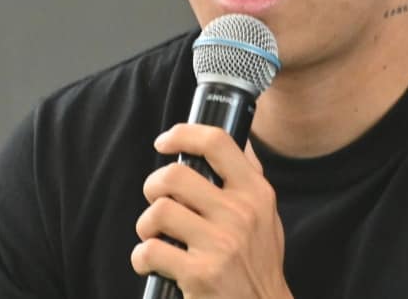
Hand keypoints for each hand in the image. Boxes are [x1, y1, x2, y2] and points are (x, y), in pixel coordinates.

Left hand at [132, 124, 291, 298]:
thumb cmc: (258, 265)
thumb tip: (229, 144)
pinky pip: (150, 250)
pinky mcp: (200, 273)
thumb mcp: (266, 217)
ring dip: (145, 225)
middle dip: (153, 187)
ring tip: (154, 236)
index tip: (165, 142)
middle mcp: (240, 214)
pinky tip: (151, 263)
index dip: (183, 134)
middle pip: (175, 176)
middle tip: (156, 200)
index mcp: (256, 193)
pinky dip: (141, 257)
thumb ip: (248, 183)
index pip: (217, 143)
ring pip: (158, 212)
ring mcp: (221, 244)